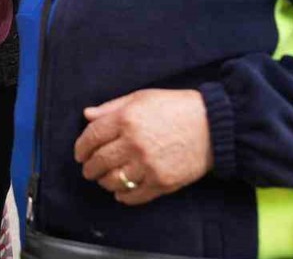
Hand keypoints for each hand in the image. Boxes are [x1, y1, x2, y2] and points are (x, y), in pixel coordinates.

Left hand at [74, 88, 212, 205]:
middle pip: (99, 161)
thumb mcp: (141, 98)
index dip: (81, 147)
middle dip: (89, 168)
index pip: (92, 137)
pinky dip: (123, 196)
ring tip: (104, 179)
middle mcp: (134, 143)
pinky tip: (121, 191)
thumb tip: (87, 115)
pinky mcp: (162, 182)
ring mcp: (148, 165)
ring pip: (113, 181)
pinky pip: (134, 195)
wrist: (213, 126)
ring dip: (104, 182)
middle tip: (88, 169)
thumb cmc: (176, 108)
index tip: (79, 153)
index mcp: (127, 119)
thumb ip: (112, 107)